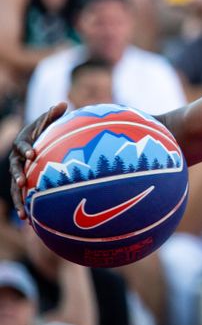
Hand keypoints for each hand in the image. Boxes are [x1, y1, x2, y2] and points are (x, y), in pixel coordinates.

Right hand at [9, 102, 68, 221]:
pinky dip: (24, 206)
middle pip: (14, 169)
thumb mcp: (46, 123)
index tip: (32, 154)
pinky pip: (22, 196)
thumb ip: (52, 116)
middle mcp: (16, 160)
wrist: (32, 144)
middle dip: (18, 175)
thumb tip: (64, 103)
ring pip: (15, 187)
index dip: (26, 149)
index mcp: (22, 145)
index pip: (22, 146)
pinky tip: (28, 221)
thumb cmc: (41, 133)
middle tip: (23, 182)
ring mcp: (18, 173)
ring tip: (23, 212)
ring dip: (18, 198)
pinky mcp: (22, 184)